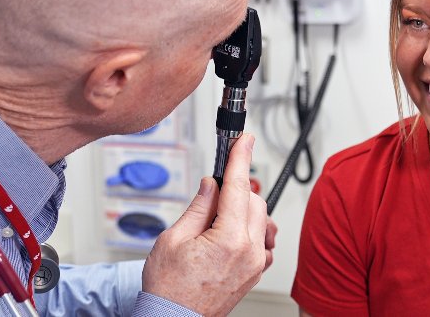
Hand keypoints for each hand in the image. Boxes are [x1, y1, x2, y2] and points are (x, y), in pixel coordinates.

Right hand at [144, 134, 272, 315]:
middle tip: (210, 194)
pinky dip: (248, 231)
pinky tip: (226, 236)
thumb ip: (199, 207)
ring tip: (212, 222)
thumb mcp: (174, 239)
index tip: (245, 140)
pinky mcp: (254, 273)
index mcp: (229, 239)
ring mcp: (255, 264)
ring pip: (260, 219)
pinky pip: (260, 240)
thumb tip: (212, 184)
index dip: (241, 158)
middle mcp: (250, 251)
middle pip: (254, 201)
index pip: (239, 187)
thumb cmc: (168, 288)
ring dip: (242, 210)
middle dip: (236, 190)